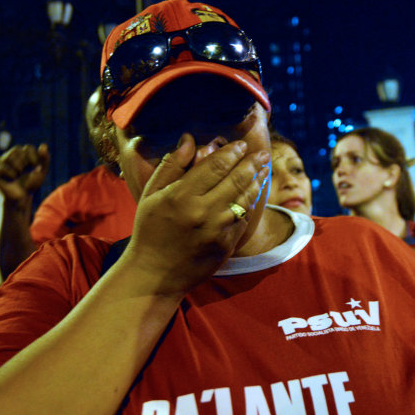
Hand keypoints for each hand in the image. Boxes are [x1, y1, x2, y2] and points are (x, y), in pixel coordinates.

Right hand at [0, 144, 49, 201]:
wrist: (22, 197)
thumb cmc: (31, 183)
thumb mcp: (41, 171)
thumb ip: (44, 159)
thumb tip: (43, 145)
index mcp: (20, 154)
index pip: (28, 148)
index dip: (34, 157)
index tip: (36, 166)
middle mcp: (8, 156)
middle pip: (16, 150)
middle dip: (24, 162)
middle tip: (25, 171)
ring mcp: (0, 163)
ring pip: (9, 157)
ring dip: (18, 168)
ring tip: (18, 175)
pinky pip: (2, 167)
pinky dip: (11, 174)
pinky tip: (12, 178)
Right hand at [123, 134, 269, 296]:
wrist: (155, 275)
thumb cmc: (150, 231)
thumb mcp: (152, 195)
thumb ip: (172, 165)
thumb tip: (189, 139)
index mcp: (182, 196)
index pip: (215, 166)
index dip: (231, 152)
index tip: (240, 144)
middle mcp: (204, 212)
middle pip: (236, 179)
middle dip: (252, 163)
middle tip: (262, 153)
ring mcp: (219, 230)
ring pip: (245, 198)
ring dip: (257, 181)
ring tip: (264, 169)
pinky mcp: (227, 245)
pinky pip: (244, 218)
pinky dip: (250, 203)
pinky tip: (253, 193)